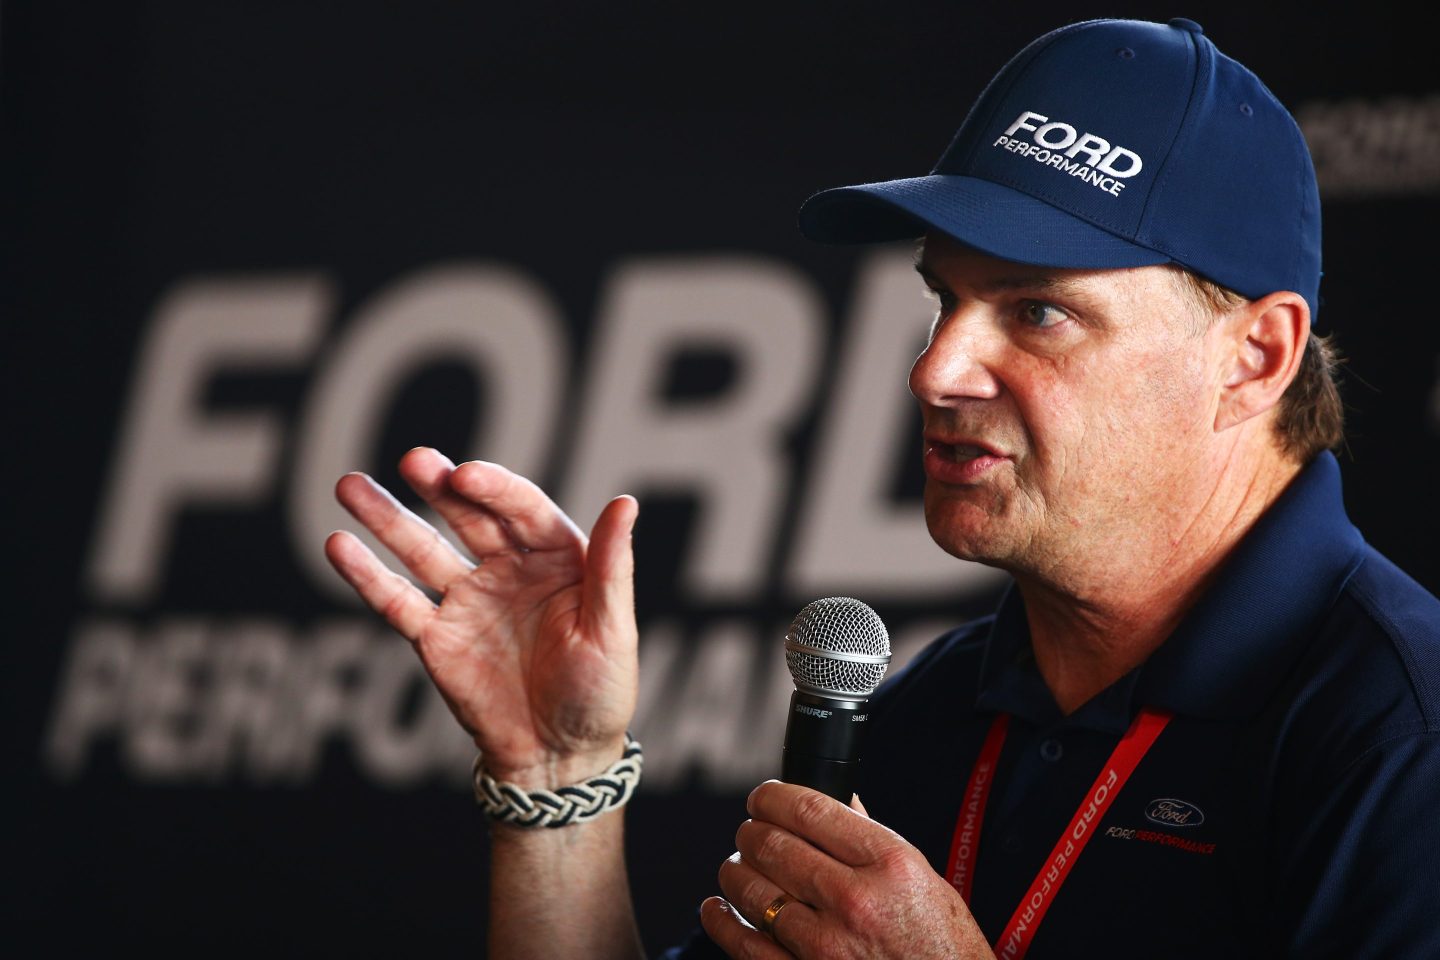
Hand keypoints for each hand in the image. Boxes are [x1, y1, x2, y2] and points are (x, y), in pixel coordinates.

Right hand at [325, 447, 638, 786]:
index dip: (494, 488)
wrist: (560, 758)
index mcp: (558, 557)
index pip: (521, 508)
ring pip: (422, 548)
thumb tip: (625, 502)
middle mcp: (509, 568)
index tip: (464, 475)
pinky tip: (338, 546)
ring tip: (349, 486)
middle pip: (468, 516)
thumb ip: (611, 567)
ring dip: (387, 517)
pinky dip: (367, 575)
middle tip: (412, 460)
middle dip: (438, 486)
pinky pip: (397, 600)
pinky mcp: (435, 637)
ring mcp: (468, 600)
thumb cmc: (601, 694)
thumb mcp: (613, 631)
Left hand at [703, 781, 993, 958]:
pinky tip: (718, 908)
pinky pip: (744, 944)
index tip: (763, 796)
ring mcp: (827, 945)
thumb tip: (837, 803)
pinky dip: (721, 920)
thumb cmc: (942, 948)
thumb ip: (874, 841)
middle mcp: (855, 900)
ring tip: (739, 868)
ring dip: (735, 871)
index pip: (810, 810)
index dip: (773, 795)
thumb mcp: (924, 881)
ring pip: (751, 890)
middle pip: (773, 844)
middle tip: (750, 832)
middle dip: (751, 831)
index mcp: (889, 864)